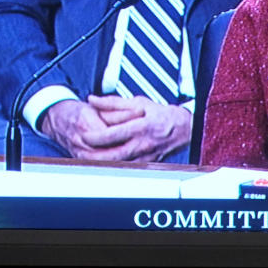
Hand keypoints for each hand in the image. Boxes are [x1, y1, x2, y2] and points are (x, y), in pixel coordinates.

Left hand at [39, 97, 190, 162]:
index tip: (84, 135)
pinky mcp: (148, 163)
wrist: (185, 128)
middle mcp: (142, 144)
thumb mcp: (138, 102)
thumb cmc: (162, 115)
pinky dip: (115, 167)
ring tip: (89, 158)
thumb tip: (93, 99)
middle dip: (94, 155)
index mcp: (139, 127)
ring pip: (120, 165)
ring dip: (102, 163)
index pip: (111, 135)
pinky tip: (106, 163)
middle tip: (82, 151)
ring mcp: (146, 156)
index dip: (94, 137)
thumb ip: (113, 102)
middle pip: (113, 156)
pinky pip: (128, 168)